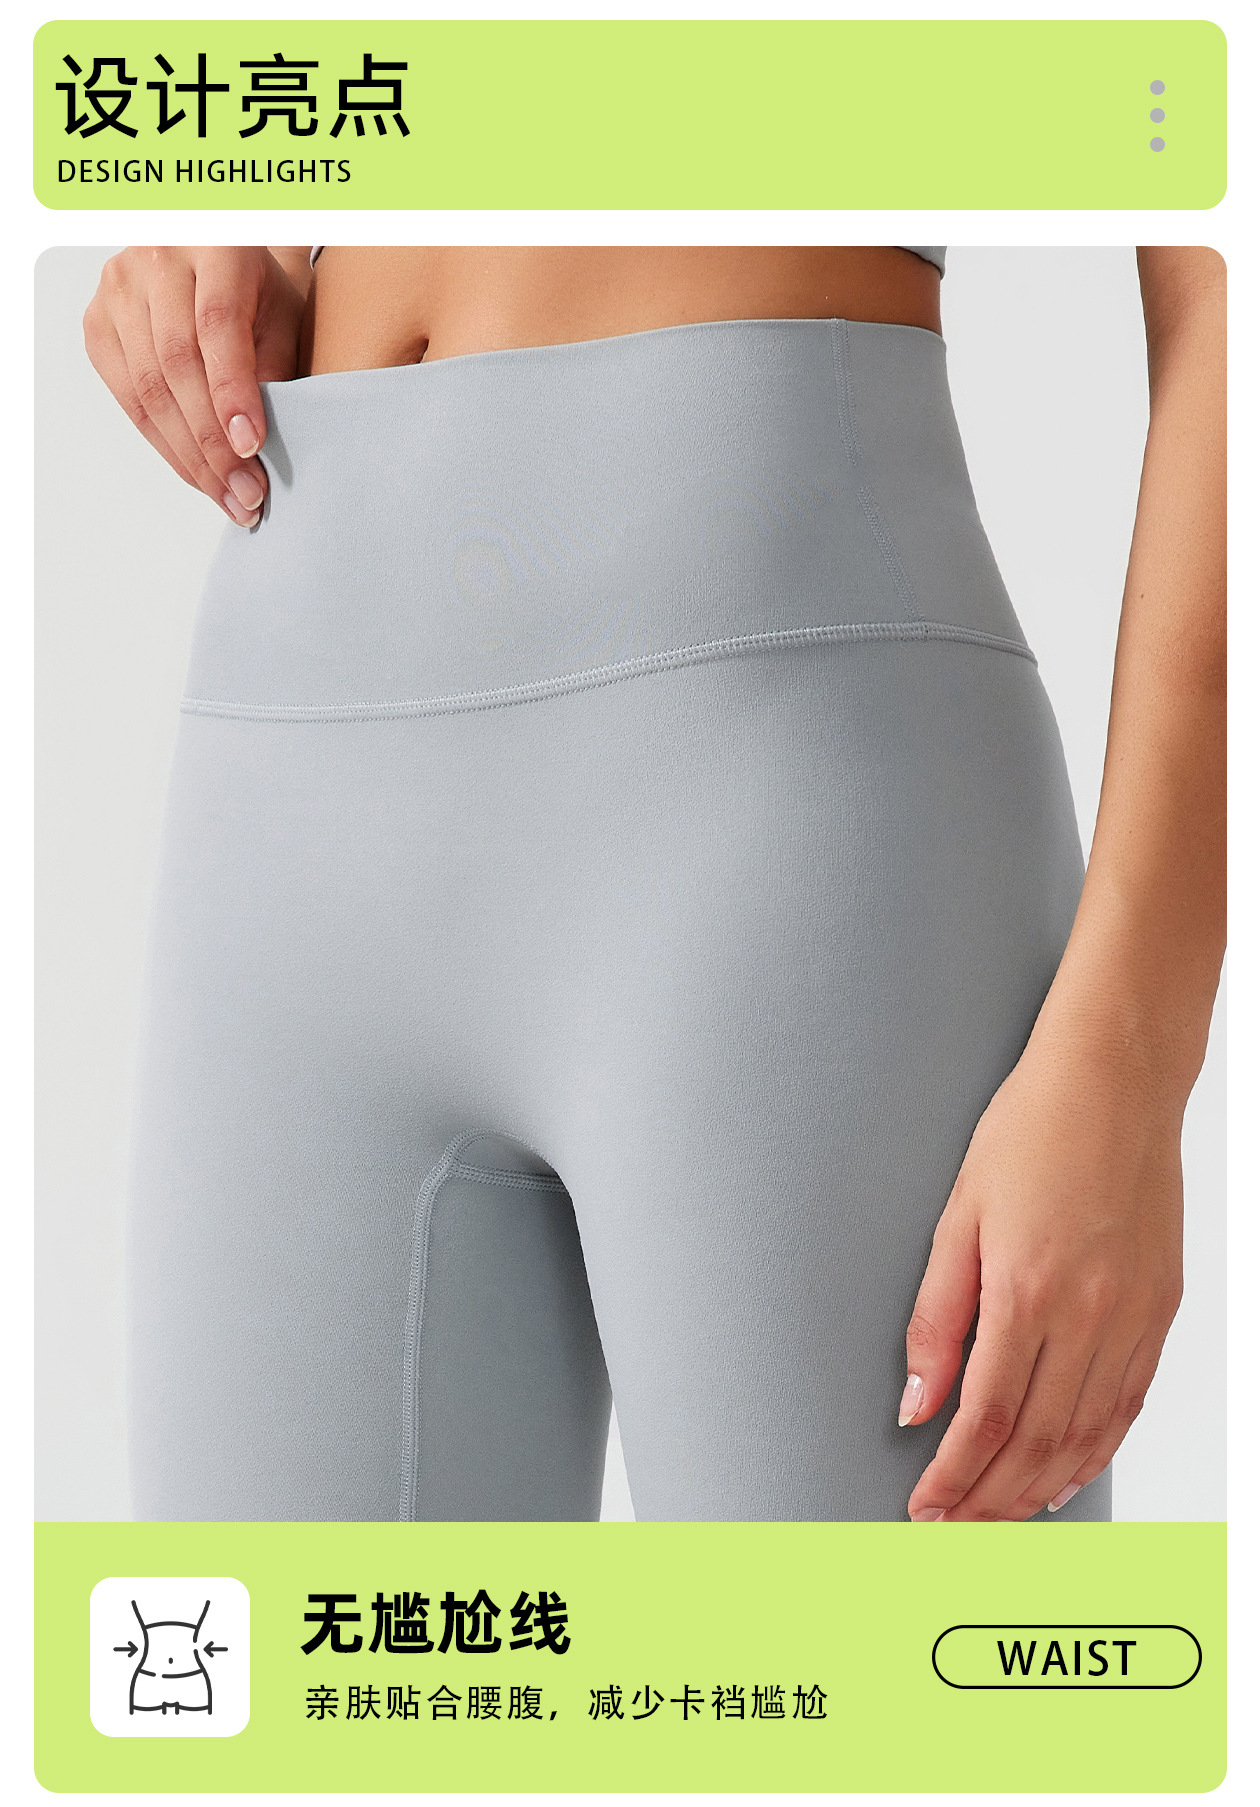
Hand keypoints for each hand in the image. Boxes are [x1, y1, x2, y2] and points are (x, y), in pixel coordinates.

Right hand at [83, 246, 307, 526]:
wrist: (213, 257)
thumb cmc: (257, 290)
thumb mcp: (283, 314)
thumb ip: (275, 366)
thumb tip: (258, 446)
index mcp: (213, 245)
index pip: (215, 327)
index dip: (231, 393)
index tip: (252, 448)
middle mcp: (155, 260)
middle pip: (177, 366)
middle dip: (214, 443)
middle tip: (247, 494)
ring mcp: (117, 291)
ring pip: (148, 389)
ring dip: (190, 456)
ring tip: (228, 497)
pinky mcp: (98, 325)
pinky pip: (129, 399)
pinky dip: (165, 445)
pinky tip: (197, 474)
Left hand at [900, 1005, 1184, 1520]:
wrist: (1116, 1082)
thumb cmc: (1029, 1131)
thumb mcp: (958, 1214)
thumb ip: (937, 1316)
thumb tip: (916, 1402)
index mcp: (1028, 1290)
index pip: (986, 1418)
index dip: (954, 1477)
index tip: (925, 1509)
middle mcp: (1089, 1314)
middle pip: (1037, 1441)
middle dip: (990, 1498)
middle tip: (954, 1529)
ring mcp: (1134, 1314)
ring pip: (1088, 1435)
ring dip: (1040, 1487)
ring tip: (1000, 1516)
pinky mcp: (1162, 1306)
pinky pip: (1128, 1402)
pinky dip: (1096, 1449)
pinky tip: (1067, 1471)